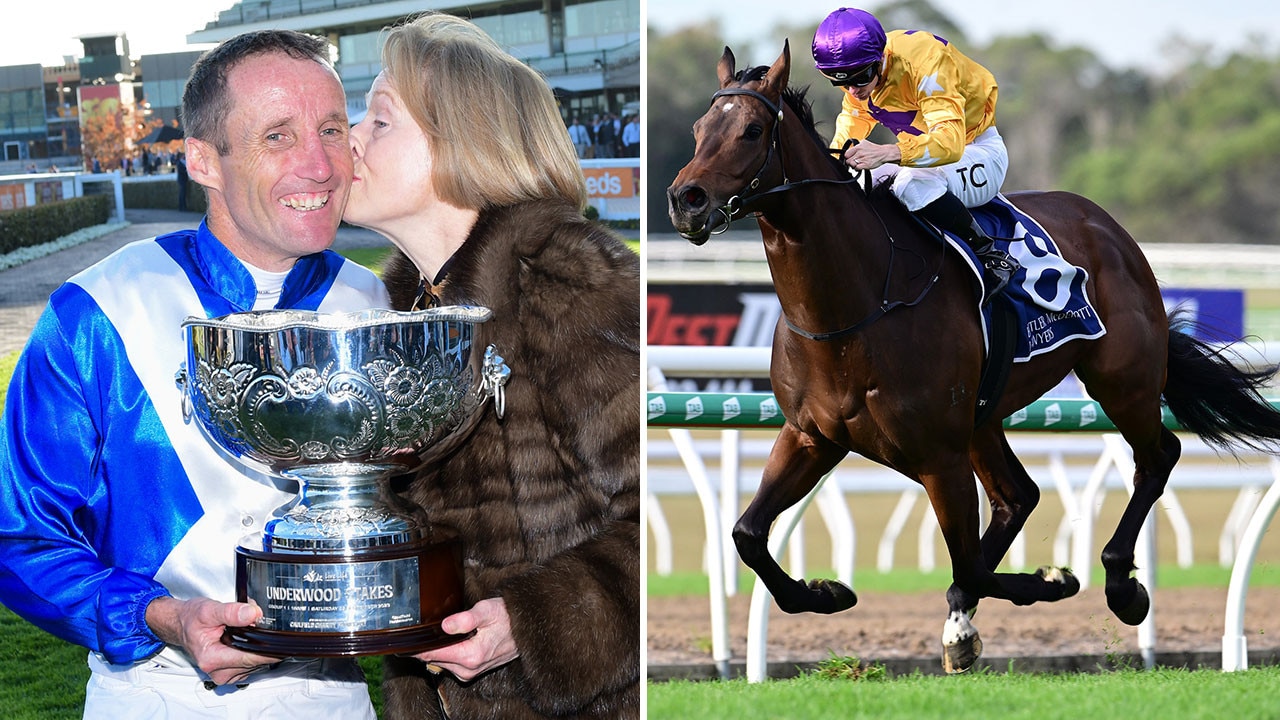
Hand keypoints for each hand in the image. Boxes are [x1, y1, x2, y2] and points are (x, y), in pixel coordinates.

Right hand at [145, 595, 279, 685]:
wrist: (182, 625)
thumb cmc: (192, 619)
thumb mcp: (209, 609)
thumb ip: (232, 612)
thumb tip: (253, 614)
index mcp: (212, 659)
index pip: (250, 658)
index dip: (269, 649)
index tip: (281, 640)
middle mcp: (219, 672)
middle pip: (256, 661)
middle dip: (262, 642)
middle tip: (255, 624)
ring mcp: (226, 675)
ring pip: (256, 663)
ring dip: (258, 647)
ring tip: (245, 630)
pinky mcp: (231, 674)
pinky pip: (252, 664)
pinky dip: (253, 651)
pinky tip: (246, 640)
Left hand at [414, 598, 518, 681]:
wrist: (527, 629)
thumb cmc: (508, 618)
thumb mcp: (487, 610)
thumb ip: (465, 619)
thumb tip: (444, 626)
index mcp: (470, 655)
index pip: (432, 654)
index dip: (415, 647)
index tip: (402, 640)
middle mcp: (469, 669)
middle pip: (434, 660)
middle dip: (424, 647)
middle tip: (414, 631)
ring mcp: (471, 672)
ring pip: (442, 662)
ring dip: (435, 650)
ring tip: (431, 634)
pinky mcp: (474, 670)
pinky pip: (451, 664)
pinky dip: (446, 653)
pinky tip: (448, 641)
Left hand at [843, 140, 900, 170]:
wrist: (884, 153)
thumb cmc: (875, 150)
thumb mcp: (864, 143)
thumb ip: (857, 146)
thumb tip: (850, 149)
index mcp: (858, 146)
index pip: (846, 154)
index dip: (847, 157)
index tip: (850, 158)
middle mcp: (860, 152)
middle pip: (848, 160)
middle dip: (850, 162)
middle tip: (855, 162)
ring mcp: (862, 158)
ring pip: (852, 165)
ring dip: (854, 166)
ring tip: (858, 164)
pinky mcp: (865, 164)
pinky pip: (857, 168)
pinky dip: (858, 169)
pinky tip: (861, 166)